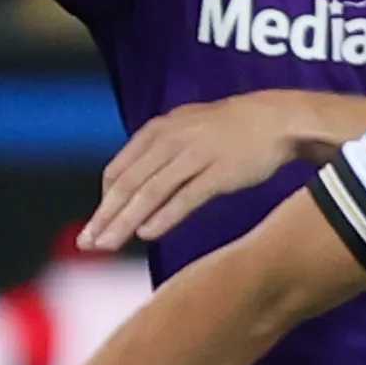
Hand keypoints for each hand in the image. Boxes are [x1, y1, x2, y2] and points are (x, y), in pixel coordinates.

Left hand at [83, 92, 331, 250]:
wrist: (277, 120)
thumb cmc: (231, 130)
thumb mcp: (185, 130)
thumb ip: (159, 154)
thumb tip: (135, 184)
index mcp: (157, 131)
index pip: (118, 171)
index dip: (102, 202)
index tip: (94, 227)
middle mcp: (170, 141)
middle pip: (128, 184)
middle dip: (105, 217)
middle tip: (88, 244)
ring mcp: (195, 156)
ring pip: (150, 192)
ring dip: (126, 221)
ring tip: (109, 244)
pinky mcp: (220, 172)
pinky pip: (186, 197)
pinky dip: (164, 216)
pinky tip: (148, 233)